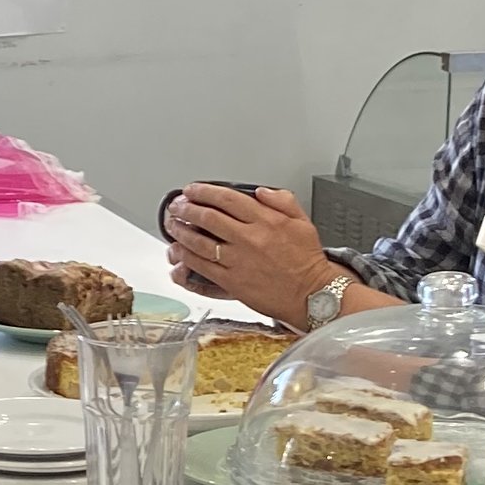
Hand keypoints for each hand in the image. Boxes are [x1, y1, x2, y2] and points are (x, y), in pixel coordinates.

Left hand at [164, 182, 333, 327]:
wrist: (312, 294)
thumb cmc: (307, 261)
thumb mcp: (302, 222)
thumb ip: (282, 201)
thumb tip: (261, 191)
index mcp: (265, 220)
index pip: (226, 198)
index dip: (204, 191)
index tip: (193, 189)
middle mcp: (249, 238)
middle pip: (207, 217)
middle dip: (186, 208)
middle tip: (177, 205)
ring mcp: (238, 261)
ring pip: (199, 242)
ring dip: (181, 231)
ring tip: (172, 225)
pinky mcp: (231, 282)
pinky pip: (202, 267)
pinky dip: (186, 258)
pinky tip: (178, 251)